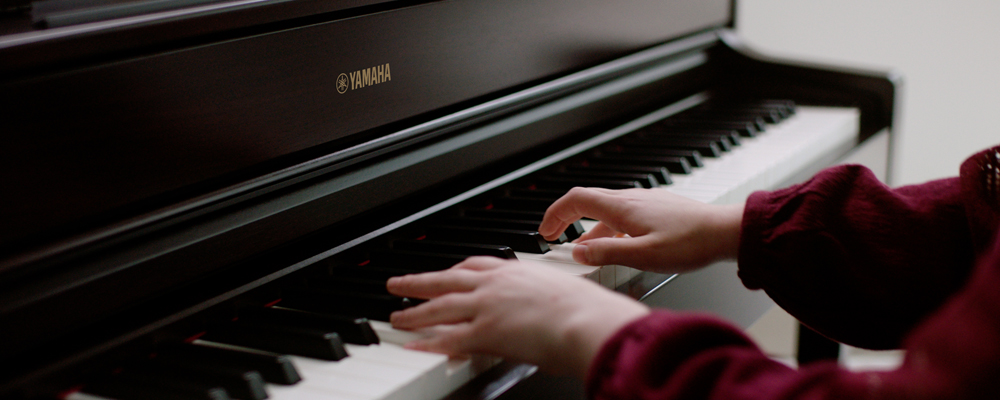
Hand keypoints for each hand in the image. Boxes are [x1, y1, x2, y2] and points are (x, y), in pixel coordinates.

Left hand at [387, 257, 649, 378]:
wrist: (587, 321)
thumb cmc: (589, 312)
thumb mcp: (566, 293)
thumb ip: (552, 301)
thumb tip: (557, 313)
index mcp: (518, 271)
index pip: (478, 265)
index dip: (457, 271)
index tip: (446, 272)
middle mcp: (497, 284)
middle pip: (448, 279)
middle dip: (420, 282)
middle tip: (399, 283)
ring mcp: (487, 306)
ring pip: (440, 307)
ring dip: (414, 312)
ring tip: (397, 316)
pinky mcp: (484, 332)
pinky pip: (447, 338)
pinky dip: (426, 343)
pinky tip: (412, 346)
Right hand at [538, 187, 743, 272]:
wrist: (725, 231)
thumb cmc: (690, 243)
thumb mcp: (643, 256)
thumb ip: (607, 253)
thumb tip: (577, 253)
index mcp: (622, 207)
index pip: (576, 199)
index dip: (555, 214)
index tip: (545, 231)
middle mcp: (631, 198)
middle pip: (588, 201)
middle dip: (567, 219)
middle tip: (555, 236)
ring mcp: (645, 201)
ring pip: (606, 210)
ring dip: (590, 228)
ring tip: (585, 250)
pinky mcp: (657, 208)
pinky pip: (624, 214)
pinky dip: (610, 228)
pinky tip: (619, 245)